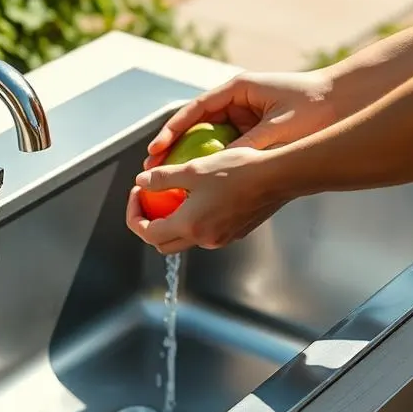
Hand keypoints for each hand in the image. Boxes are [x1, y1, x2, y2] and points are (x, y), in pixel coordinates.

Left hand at [126, 146, 289, 253]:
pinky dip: (193, 221)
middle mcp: (203, 239)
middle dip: (149, 223)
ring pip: (184, 239)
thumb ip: (162, 177)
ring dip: (172, 222)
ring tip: (172, 195)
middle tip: (147, 199)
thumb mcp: (193, 169)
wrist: (277, 177)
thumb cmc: (238, 170)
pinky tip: (199, 197)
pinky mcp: (234, 234)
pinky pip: (205, 233)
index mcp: (189, 226)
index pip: (147, 233)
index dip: (134, 215)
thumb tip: (141, 181)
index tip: (136, 195)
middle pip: (163, 242)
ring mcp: (220, 239)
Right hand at [145, 71, 340, 168]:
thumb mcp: (277, 128)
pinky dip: (213, 165)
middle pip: (194, 125)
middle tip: (152, 168)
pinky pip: (226, 150)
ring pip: (207, 139)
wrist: (346, 104)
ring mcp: (244, 117)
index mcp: (237, 89)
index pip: (194, 109)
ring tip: (169, 180)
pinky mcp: (254, 133)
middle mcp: (237, 102)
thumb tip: (219, 167)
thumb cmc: (315, 107)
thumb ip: (248, 145)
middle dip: (172, 147)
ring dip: (189, 158)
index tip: (155, 150)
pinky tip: (203, 184)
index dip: (171, 130)